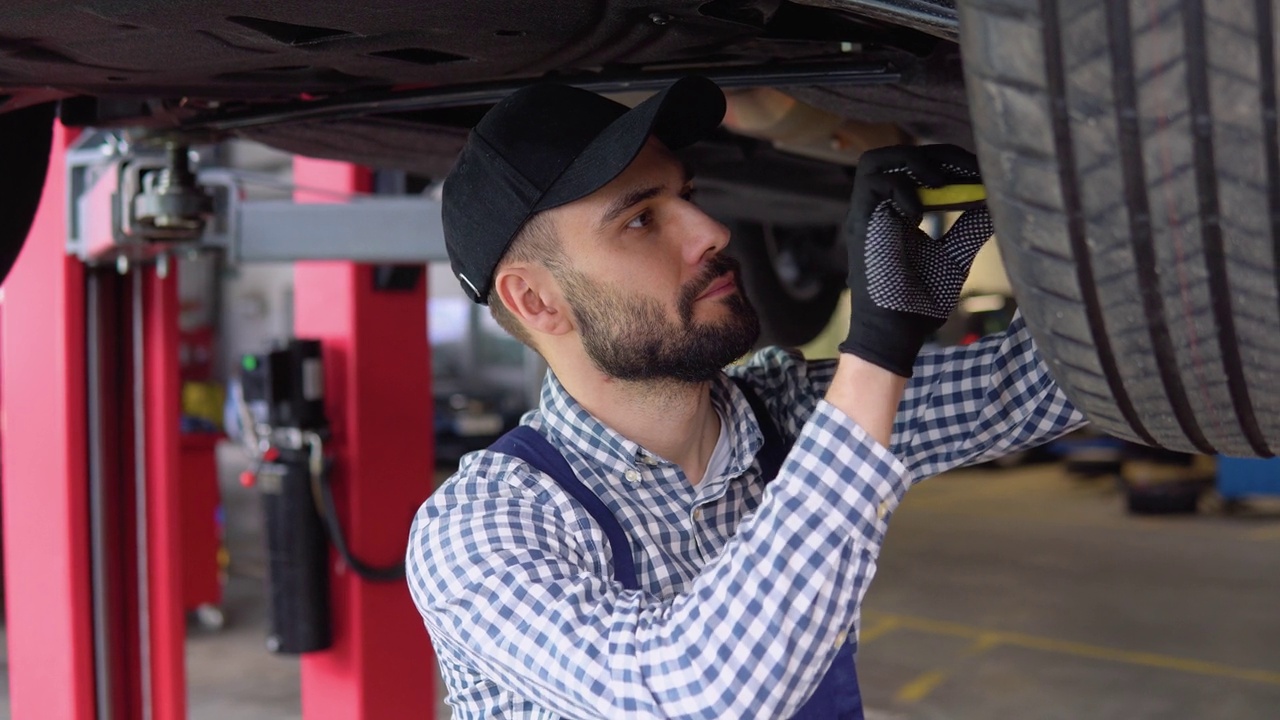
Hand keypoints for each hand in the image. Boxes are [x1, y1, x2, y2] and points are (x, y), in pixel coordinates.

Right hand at [838, 144, 994, 376]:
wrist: (895, 334)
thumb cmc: (918, 303)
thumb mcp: (953, 257)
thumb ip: (968, 228)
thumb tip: (994, 203)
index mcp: (895, 214)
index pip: (915, 168)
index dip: (947, 162)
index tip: (979, 172)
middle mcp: (876, 210)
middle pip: (897, 156)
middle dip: (937, 156)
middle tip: (970, 169)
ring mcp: (865, 216)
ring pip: (876, 161)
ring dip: (913, 163)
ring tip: (942, 182)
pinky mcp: (861, 225)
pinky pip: (875, 185)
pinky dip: (903, 190)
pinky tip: (922, 214)